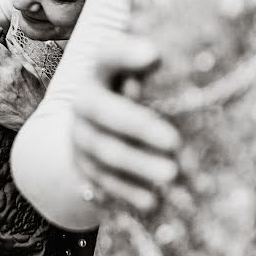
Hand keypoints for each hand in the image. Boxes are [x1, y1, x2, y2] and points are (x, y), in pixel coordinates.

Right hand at [72, 38, 180, 213]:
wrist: (96, 127)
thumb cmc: (136, 93)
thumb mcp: (142, 76)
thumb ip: (155, 71)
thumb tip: (173, 61)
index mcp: (100, 72)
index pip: (107, 57)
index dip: (125, 55)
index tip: (155, 54)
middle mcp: (83, 102)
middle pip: (103, 111)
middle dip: (138, 126)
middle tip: (175, 142)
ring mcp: (80, 137)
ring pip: (104, 151)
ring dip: (137, 164)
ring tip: (171, 175)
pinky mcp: (83, 167)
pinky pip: (102, 182)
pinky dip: (127, 191)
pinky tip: (152, 201)